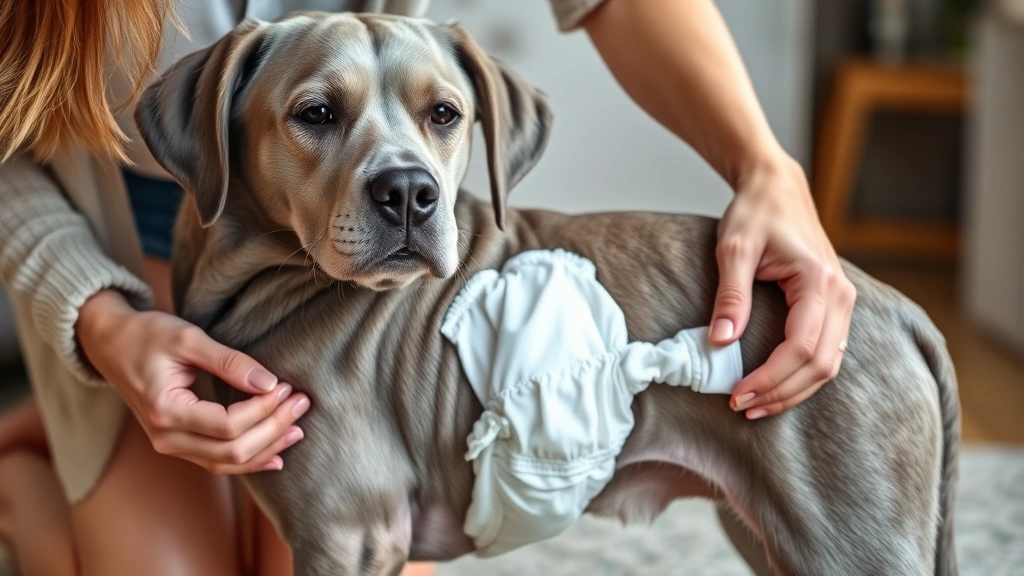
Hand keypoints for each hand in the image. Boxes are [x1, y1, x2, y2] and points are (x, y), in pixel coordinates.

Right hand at [75, 290, 309, 472]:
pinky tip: (275, 456)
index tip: (287, 386)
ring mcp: (170, 445)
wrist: (111, 344)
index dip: (264, 410)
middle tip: (301, 403)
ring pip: (227, 463)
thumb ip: (229, 361)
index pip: (228, 424)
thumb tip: (270, 382)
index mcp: (165, 410)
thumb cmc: (146, 335)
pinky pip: (217, 462)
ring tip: (298, 429)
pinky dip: (248, 460)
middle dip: (273, 429)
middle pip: (232, 450)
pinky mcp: (179, 443)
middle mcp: (165, 437)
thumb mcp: (188, 338)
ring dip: (266, 449)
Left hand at [709, 156, 855, 418]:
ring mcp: (842, 300)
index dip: (770, 378)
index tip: (737, 394)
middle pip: (821, 364)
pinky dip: (803, 374)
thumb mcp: (734, 249)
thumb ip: (730, 295)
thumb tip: (720, 342)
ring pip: (830, 363)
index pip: (802, 347)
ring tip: (755, 403)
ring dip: (794, 389)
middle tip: (742, 406)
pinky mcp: (834, 304)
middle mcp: (840, 294)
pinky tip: (775, 384)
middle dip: (782, 392)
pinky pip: (828, 351)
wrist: (776, 186)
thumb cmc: (755, 211)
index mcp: (819, 281)